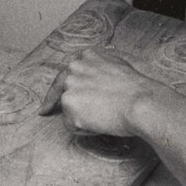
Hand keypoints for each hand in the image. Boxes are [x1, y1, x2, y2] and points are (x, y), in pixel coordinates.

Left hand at [39, 47, 175, 136]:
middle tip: (44, 111)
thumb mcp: (120, 65)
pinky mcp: (70, 107)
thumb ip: (102, 67)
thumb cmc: (138, 89)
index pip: (67, 70)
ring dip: (80, 117)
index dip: (61, 84)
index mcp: (86, 56)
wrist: (141, 102)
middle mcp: (74, 67)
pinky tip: (101, 123)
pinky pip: (72, 126)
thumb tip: (99, 74)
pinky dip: (84, 129)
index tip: (52, 92)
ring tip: (103, 117)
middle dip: (51, 100)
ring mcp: (70, 86)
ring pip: (67, 109)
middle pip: (58, 87)